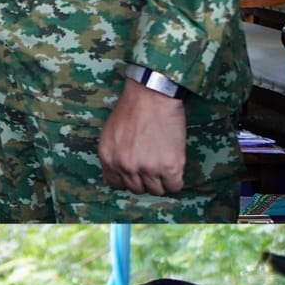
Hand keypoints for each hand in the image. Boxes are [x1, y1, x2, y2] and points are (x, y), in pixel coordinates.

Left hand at [97, 75, 186, 195]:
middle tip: (154, 166)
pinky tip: (176, 169)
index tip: (137, 174)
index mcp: (108, 159)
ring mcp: (147, 168)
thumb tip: (118, 172)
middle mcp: (125, 167)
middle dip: (145, 180)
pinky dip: (176, 181)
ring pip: (156, 190)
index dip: (128, 180)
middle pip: (137, 189)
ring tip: (165, 166)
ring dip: (162, 181)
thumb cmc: (132, 108)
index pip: (117, 185)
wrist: (153, 95)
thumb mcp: (110, 134)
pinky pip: (174, 186)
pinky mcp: (169, 167)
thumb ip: (112, 154)